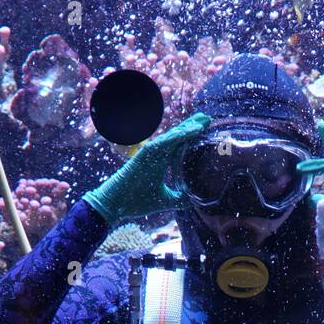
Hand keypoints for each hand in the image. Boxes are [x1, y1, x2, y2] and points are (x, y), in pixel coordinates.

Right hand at [83, 112, 211, 223]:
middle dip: (192, 126)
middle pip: (177, 137)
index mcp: (161, 162)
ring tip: (202, 122)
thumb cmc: (136, 201)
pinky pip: (162, 144)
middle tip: (208, 118)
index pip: (179, 145)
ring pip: (171, 137)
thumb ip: (179, 198)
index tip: (207, 129)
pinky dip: (175, 137)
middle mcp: (157, 155)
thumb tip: (194, 200)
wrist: (115, 205)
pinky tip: (188, 132)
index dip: (192, 136)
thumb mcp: (165, 200)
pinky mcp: (143, 155)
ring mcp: (150, 154)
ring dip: (187, 129)